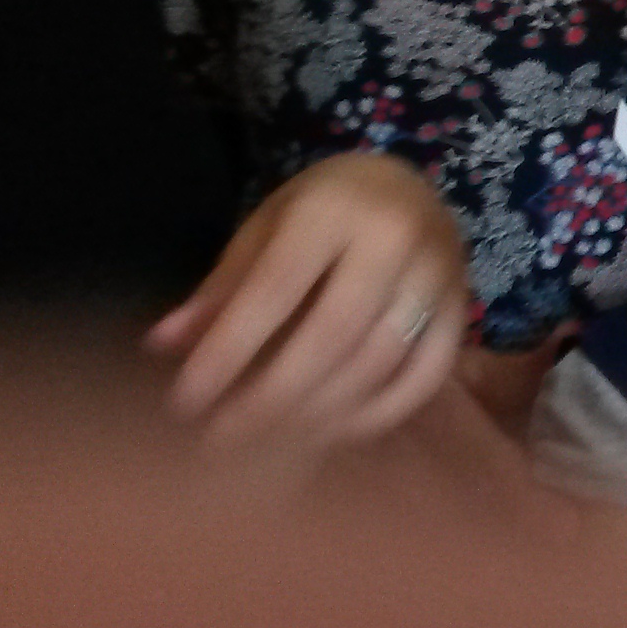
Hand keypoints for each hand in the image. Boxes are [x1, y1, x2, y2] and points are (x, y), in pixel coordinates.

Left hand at [149, 151, 470, 453]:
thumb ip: (222, 288)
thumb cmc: (322, 208)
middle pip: (332, 334)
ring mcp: (438, 274)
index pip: (274, 291)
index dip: (227, 351)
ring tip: (268, 444)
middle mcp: (393, 239)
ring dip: (319, 413)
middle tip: (221, 438)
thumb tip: (163, 347)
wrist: (407, 183)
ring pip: (379, 361)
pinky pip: (425, 375)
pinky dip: (379, 413)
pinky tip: (331, 432)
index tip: (185, 402)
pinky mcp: (463, 308)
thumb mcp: (265, 229)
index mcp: (331, 210)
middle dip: (272, 397)